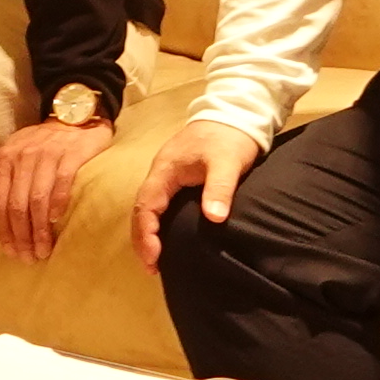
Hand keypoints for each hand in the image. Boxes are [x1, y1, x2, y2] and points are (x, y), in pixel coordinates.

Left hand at [0, 116, 115, 262]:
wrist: (74, 117)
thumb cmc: (41, 144)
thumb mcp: (13, 152)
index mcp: (5, 158)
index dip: (3, 230)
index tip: (10, 252)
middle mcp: (22, 155)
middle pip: (16, 204)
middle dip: (21, 235)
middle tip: (29, 257)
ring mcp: (47, 153)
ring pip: (37, 198)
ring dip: (39, 229)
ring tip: (44, 249)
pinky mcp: (71, 153)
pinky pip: (61, 182)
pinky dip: (57, 203)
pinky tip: (56, 220)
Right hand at [131, 118, 267, 267]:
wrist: (237, 111)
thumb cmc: (230, 136)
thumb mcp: (227, 162)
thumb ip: (219, 189)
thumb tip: (214, 218)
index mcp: (165, 170)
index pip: (145, 207)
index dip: (146, 235)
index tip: (153, 259)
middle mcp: (161, 173)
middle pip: (142, 210)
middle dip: (143, 239)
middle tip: (152, 268)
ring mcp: (169, 174)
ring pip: (150, 207)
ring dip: (150, 232)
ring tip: (158, 258)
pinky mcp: (180, 176)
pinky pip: (162, 203)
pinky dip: (161, 222)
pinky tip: (170, 236)